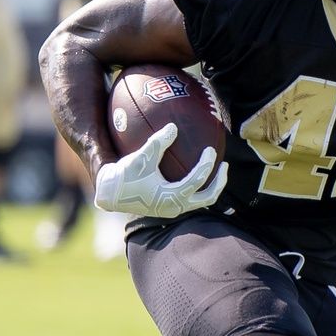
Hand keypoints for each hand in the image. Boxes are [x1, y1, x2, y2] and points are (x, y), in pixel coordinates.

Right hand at [93, 123, 227, 218]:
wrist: (111, 194)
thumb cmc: (125, 176)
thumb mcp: (141, 157)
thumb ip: (157, 142)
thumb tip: (174, 126)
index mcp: (171, 198)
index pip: (197, 182)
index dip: (206, 165)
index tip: (210, 150)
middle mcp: (175, 207)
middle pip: (208, 198)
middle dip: (219, 182)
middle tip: (224, 164)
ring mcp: (174, 208)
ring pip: (201, 200)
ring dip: (211, 185)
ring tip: (217, 168)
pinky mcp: (170, 206)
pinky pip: (191, 196)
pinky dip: (198, 185)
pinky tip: (198, 170)